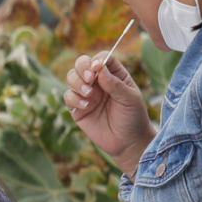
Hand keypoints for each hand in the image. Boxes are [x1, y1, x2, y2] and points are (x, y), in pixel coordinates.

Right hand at [63, 50, 154, 177]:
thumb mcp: (130, 99)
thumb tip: (100, 69)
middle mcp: (99, 81)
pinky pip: (68, 96)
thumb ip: (116, 84)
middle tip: (90, 79)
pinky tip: (86, 106)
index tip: (97, 68)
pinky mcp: (78, 108)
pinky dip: (74, 98)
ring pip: (72, 76)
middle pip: (83, 63)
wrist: (127, 142)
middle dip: (83, 67)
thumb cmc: (133, 118)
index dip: (98, 59)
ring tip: (88, 94)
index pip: (103, 58)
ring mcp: (87, 94)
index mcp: (114, 74)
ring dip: (77, 82)